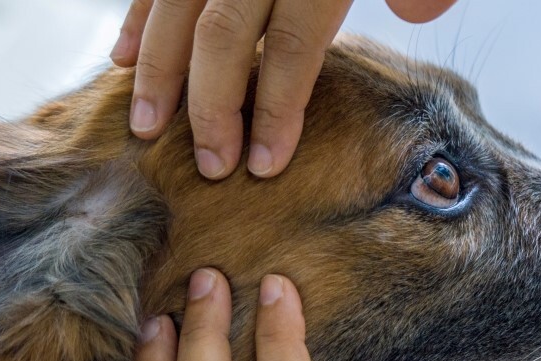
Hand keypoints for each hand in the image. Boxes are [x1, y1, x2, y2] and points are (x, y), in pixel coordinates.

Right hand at [110, 0, 457, 178]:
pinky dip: (137, 14)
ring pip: (177, 4)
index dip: (277, 106)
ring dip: (156, 67)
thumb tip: (417, 12)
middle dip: (211, 104)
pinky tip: (123, 58)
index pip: (294, 43)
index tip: (264, 163)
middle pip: (225, 32)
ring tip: (146, 126)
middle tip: (209, 164)